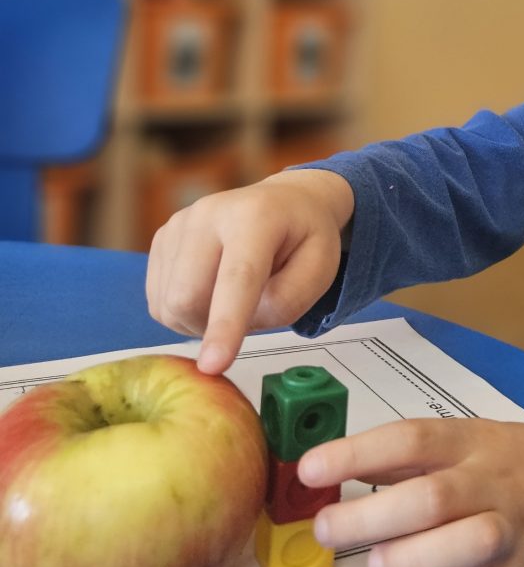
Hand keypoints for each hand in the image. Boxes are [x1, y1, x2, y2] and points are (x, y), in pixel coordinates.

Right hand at [146, 169, 353, 373]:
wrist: (283, 201)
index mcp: (256, 217)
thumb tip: (240, 323)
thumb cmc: (304, 237)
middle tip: (250, 313)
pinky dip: (185, 311)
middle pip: (187, 297)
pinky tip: (211, 291)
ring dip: (201, 321)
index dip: (225, 325)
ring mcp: (178, 224)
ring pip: (169, 305)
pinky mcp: (161, 239)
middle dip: (213, 327)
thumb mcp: (322, 268)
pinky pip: (159, 300)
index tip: (213, 365)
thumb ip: (288, 301)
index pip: (236, 278)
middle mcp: (208, 214)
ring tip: (234, 296)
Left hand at [298, 418, 523, 566]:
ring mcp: (514, 531)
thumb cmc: (513, 460)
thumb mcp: (465, 438)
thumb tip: (330, 468)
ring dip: (410, 559)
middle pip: (430, 498)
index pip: (410, 438)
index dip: (357, 453)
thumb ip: (406, 456)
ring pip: (465, 545)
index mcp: (470, 442)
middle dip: (369, 516)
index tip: (309, 468)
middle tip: (328, 528)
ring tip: (378, 566)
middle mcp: (492, 482)